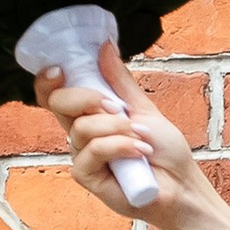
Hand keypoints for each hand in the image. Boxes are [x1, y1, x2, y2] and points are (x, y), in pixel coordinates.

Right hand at [37, 39, 200, 223]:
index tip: (60, 69)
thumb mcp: (143, 107)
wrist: (182, 184)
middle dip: (87, 98)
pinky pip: (92, 152)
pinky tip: (139, 153)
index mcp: (89, 114)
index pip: (53, 93)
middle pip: (57, 103)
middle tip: (118, 108)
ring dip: (117, 129)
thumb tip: (104, 45)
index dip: (47, 80)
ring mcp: (82, 156)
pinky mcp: (87, 177)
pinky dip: (119, 147)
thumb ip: (120, 81)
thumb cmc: (164, 150)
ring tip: (142, 139)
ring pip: (81, 129)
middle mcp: (80, 134)